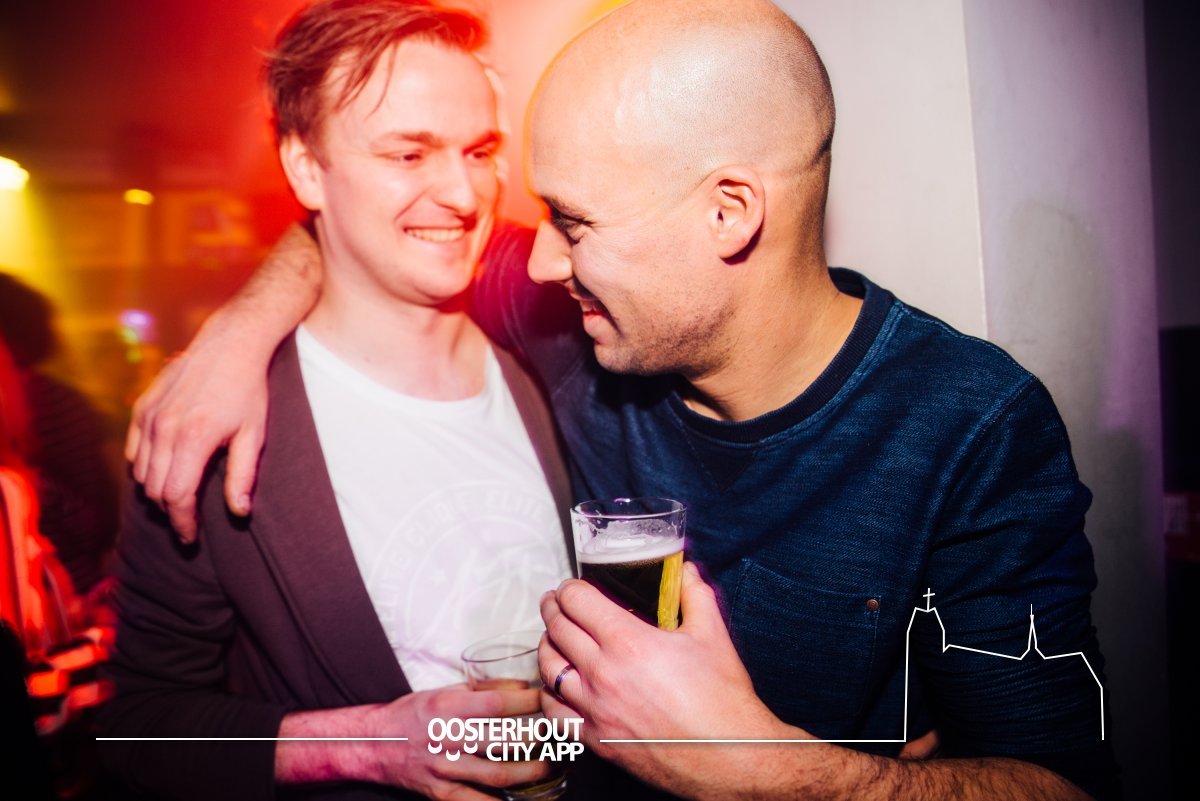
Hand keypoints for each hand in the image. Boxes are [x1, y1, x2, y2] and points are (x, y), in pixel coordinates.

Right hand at [126, 326, 267, 542]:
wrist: (229, 345)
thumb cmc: (248, 391)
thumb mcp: (253, 435)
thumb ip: (242, 476)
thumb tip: (239, 513)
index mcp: (194, 439)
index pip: (177, 497)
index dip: (182, 523)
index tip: (190, 537)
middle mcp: (164, 429)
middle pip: (155, 490)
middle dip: (171, 511)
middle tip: (188, 521)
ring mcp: (149, 417)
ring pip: (141, 473)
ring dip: (157, 490)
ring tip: (179, 496)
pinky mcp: (142, 408)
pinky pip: (133, 451)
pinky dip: (144, 467)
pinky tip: (165, 469)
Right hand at [278, 684, 553, 799]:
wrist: (374, 745)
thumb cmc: (414, 713)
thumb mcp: (445, 690)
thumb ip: (483, 689)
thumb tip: (522, 685)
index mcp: (449, 706)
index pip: (498, 704)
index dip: (530, 702)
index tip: (551, 698)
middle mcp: (448, 738)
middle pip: (505, 741)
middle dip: (540, 738)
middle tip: (564, 733)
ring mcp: (446, 769)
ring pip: (499, 774)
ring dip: (533, 771)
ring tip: (556, 764)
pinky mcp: (443, 793)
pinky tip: (529, 797)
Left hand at [538, 562, 801, 795]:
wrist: (728, 756)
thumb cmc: (722, 699)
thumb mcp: (712, 635)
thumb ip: (695, 595)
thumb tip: (686, 571)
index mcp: (628, 642)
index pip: (578, 602)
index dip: (569, 589)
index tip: (569, 587)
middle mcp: (603, 673)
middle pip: (558, 630)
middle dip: (553, 609)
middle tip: (554, 603)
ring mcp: (596, 709)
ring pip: (549, 669)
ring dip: (546, 648)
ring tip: (551, 639)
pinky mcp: (596, 740)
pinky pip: (555, 714)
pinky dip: (550, 696)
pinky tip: (555, 687)